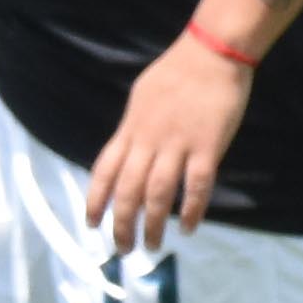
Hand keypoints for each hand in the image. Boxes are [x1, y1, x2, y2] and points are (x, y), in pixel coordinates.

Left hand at [86, 36, 252, 255]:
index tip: (91, 224)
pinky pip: (197, 185)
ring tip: (153, 246)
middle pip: (128, 190)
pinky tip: (187, 228)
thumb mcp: (141, 99)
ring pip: (158, 194)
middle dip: (121, 224)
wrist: (210, 54)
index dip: (95, 200)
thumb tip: (124, 148)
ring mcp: (177, 144)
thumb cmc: (176, 73)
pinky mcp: (207, 146)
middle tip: (122, 249)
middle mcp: (148, 140)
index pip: (104, 171)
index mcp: (130, 130)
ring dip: (153, 224)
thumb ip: (132, 129)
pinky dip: (191, 209)